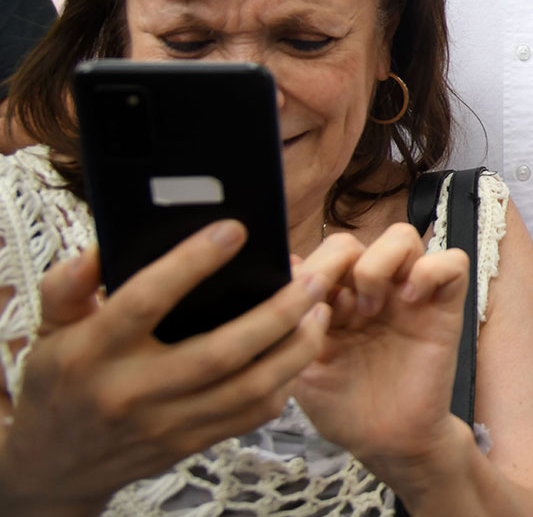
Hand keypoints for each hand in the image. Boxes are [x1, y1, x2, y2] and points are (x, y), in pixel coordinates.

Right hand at [0, 223, 336, 515]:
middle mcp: (132, 390)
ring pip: (248, 389)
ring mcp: (164, 423)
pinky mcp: (189, 443)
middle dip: (277, 312)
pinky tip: (299, 350)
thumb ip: (68, 284)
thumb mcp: (49, 329)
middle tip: (314, 276)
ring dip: (296, 348)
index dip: (191, 263)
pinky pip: (249, 416)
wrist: (55, 463)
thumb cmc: (62, 379)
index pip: (145, 301)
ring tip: (321, 309)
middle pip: (219, 352)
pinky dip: (284, 382)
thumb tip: (106, 245)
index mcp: (93, 352)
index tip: (235, 230)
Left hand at [291, 223, 468, 472]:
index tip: (310, 309)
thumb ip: (293, 322)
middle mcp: (370, 291)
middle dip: (340, 265)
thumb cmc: (343, 407)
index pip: (320, 256)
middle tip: (340, 310)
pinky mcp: (444, 307)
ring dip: (380, 262)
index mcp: (334, 300)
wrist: (385, 442)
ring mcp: (409, 295)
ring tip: (372, 305)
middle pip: (355, 238)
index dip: (312, 271)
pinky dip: (432, 270)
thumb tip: (287, 268)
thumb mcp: (303, 366)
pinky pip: (452, 262)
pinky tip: (412, 300)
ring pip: (403, 236)